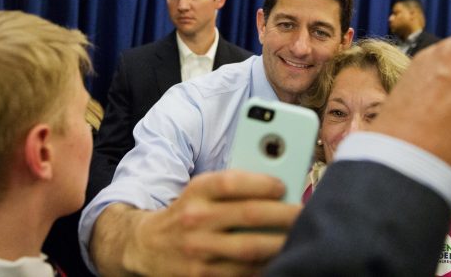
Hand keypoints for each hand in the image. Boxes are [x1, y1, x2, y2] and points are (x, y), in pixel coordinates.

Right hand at [91, 170, 300, 275]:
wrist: (147, 246)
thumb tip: (277, 186)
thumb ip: (234, 186)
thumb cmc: (188, 211)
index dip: (263, 183)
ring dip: (279, 244)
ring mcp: (198, 251)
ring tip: (298, 237)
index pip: (232, 182)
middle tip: (303, 214)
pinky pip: (243, 273)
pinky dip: (264, 266)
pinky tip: (278, 258)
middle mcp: (196, 219)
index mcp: (197, 191)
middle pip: (248, 215)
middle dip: (283, 215)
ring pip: (250, 248)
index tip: (284, 186)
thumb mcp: (201, 190)